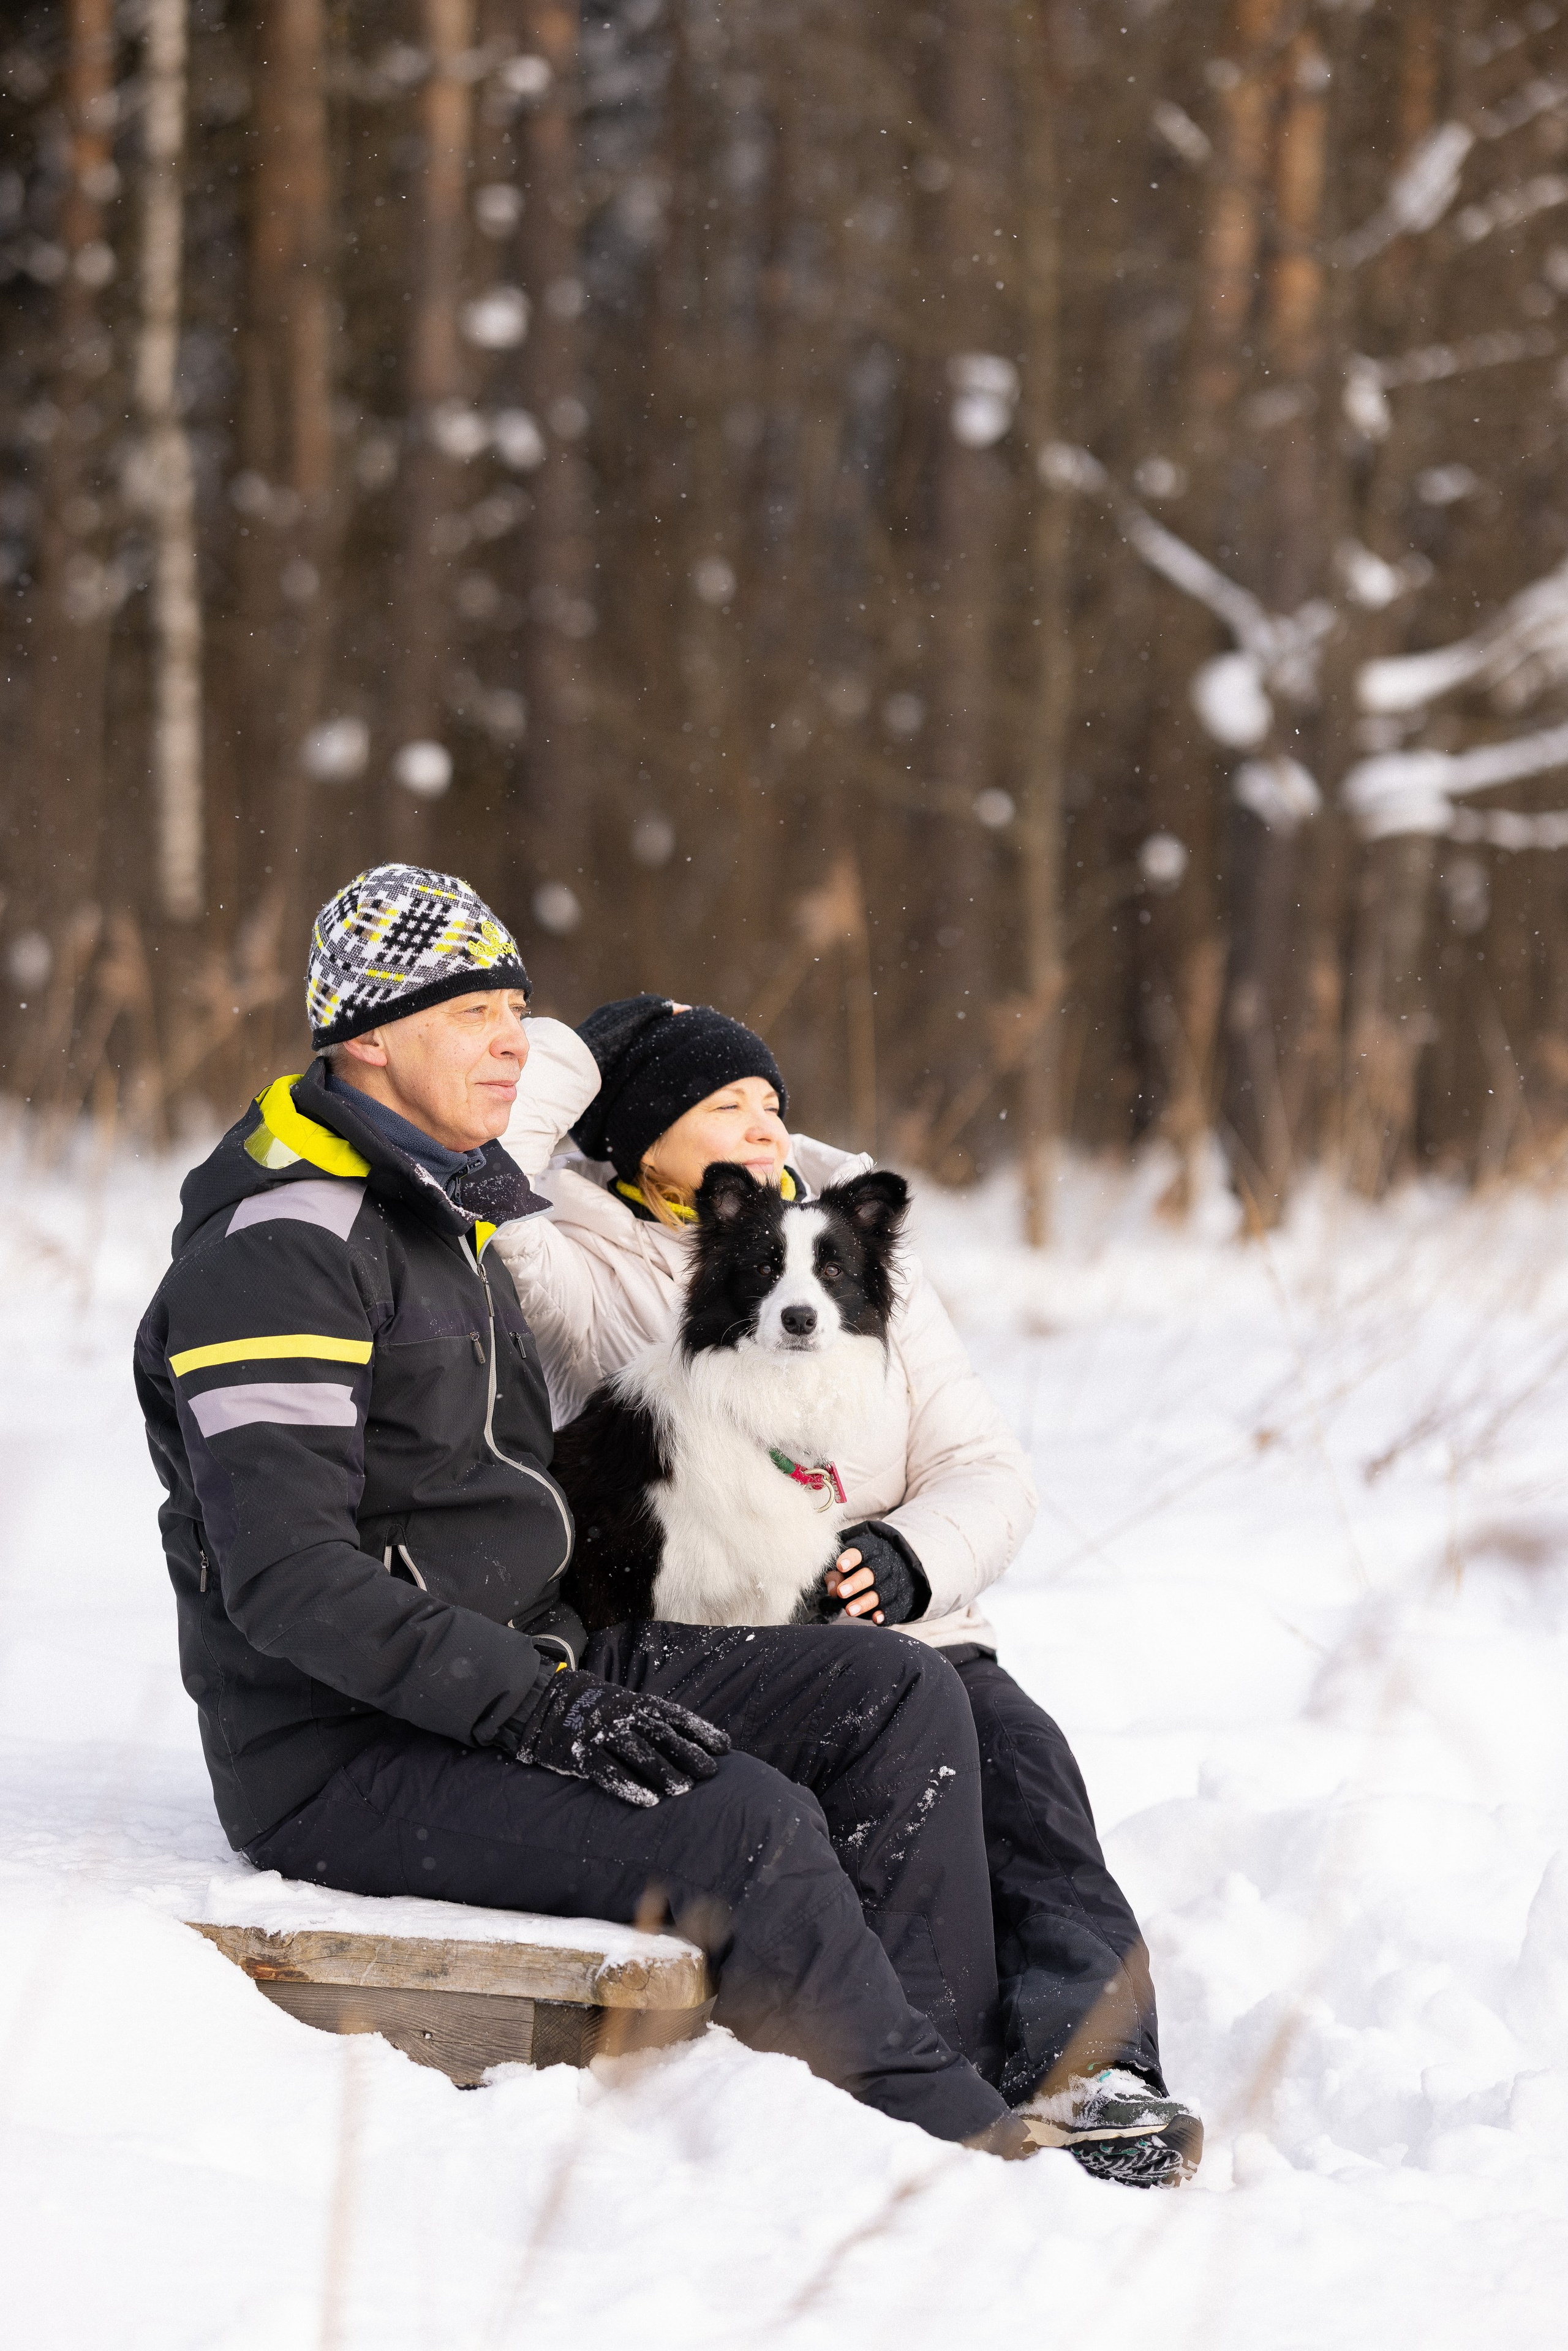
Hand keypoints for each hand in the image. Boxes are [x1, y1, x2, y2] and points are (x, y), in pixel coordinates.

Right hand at [508, 1669, 729, 1807]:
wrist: (549, 1703)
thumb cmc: (599, 1710)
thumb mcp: (629, 1706)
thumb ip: (655, 1721)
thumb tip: (694, 1742)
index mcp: (639, 1704)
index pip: (676, 1717)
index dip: (701, 1731)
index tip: (725, 1748)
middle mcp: (624, 1716)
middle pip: (662, 1735)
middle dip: (688, 1754)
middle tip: (710, 1773)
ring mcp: (602, 1734)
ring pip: (638, 1753)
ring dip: (663, 1771)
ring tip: (684, 1790)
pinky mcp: (582, 1754)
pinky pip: (608, 1772)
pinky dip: (629, 1786)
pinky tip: (648, 1802)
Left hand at [822, 1524, 930, 1626]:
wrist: (891, 1572)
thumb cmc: (859, 1569)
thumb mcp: (846, 1566)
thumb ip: (836, 1575)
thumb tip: (832, 1589)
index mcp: (871, 1550)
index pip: (862, 1551)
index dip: (851, 1559)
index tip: (840, 1566)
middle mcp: (885, 1564)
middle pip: (873, 1572)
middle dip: (857, 1582)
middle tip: (841, 1592)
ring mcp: (895, 1581)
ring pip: (882, 1591)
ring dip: (866, 1602)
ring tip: (849, 1610)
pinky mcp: (900, 1598)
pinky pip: (895, 1606)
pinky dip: (886, 1613)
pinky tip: (876, 1619)